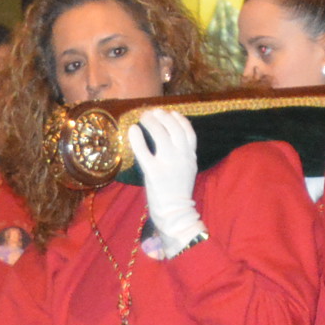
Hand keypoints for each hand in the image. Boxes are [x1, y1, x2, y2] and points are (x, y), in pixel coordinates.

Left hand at [129, 108, 203, 254]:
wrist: (175, 212)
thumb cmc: (178, 192)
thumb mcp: (188, 169)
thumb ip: (183, 154)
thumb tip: (172, 139)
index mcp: (191, 156)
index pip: (188, 131)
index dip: (179, 119)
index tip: (170, 113)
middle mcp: (182, 156)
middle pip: (174, 128)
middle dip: (163, 116)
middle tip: (153, 112)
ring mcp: (168, 164)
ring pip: (160, 135)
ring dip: (151, 122)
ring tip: (144, 116)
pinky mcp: (153, 172)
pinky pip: (144, 151)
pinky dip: (137, 138)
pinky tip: (133, 129)